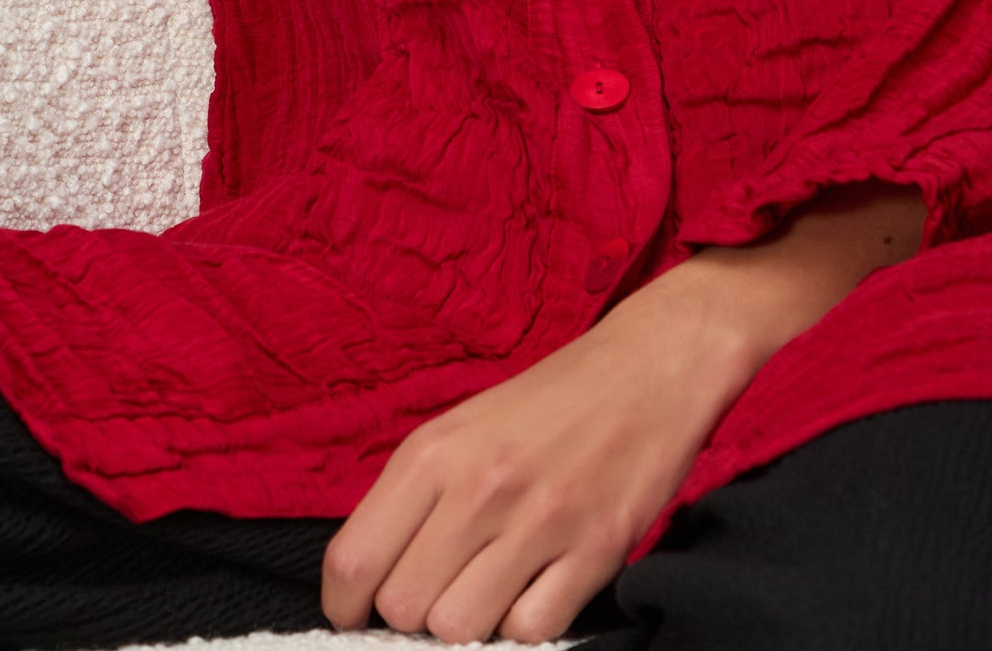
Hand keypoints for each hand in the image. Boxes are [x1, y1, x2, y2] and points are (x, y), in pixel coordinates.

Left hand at [320, 182, 924, 643]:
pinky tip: (533, 586)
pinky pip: (531, 632)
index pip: (354, 558)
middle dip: (412, 614)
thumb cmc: (550, 400)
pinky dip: (525, 623)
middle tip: (438, 588)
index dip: (343, 602)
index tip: (355, 610)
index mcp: (435, 450)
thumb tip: (371, 576)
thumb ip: (416, 496)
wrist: (648, 366)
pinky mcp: (594, 553)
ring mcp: (538, 523)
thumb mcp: (463, 426)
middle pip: (403, 608)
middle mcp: (479, 487)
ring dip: (468, 623)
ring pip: (460, 630)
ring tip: (487, 586)